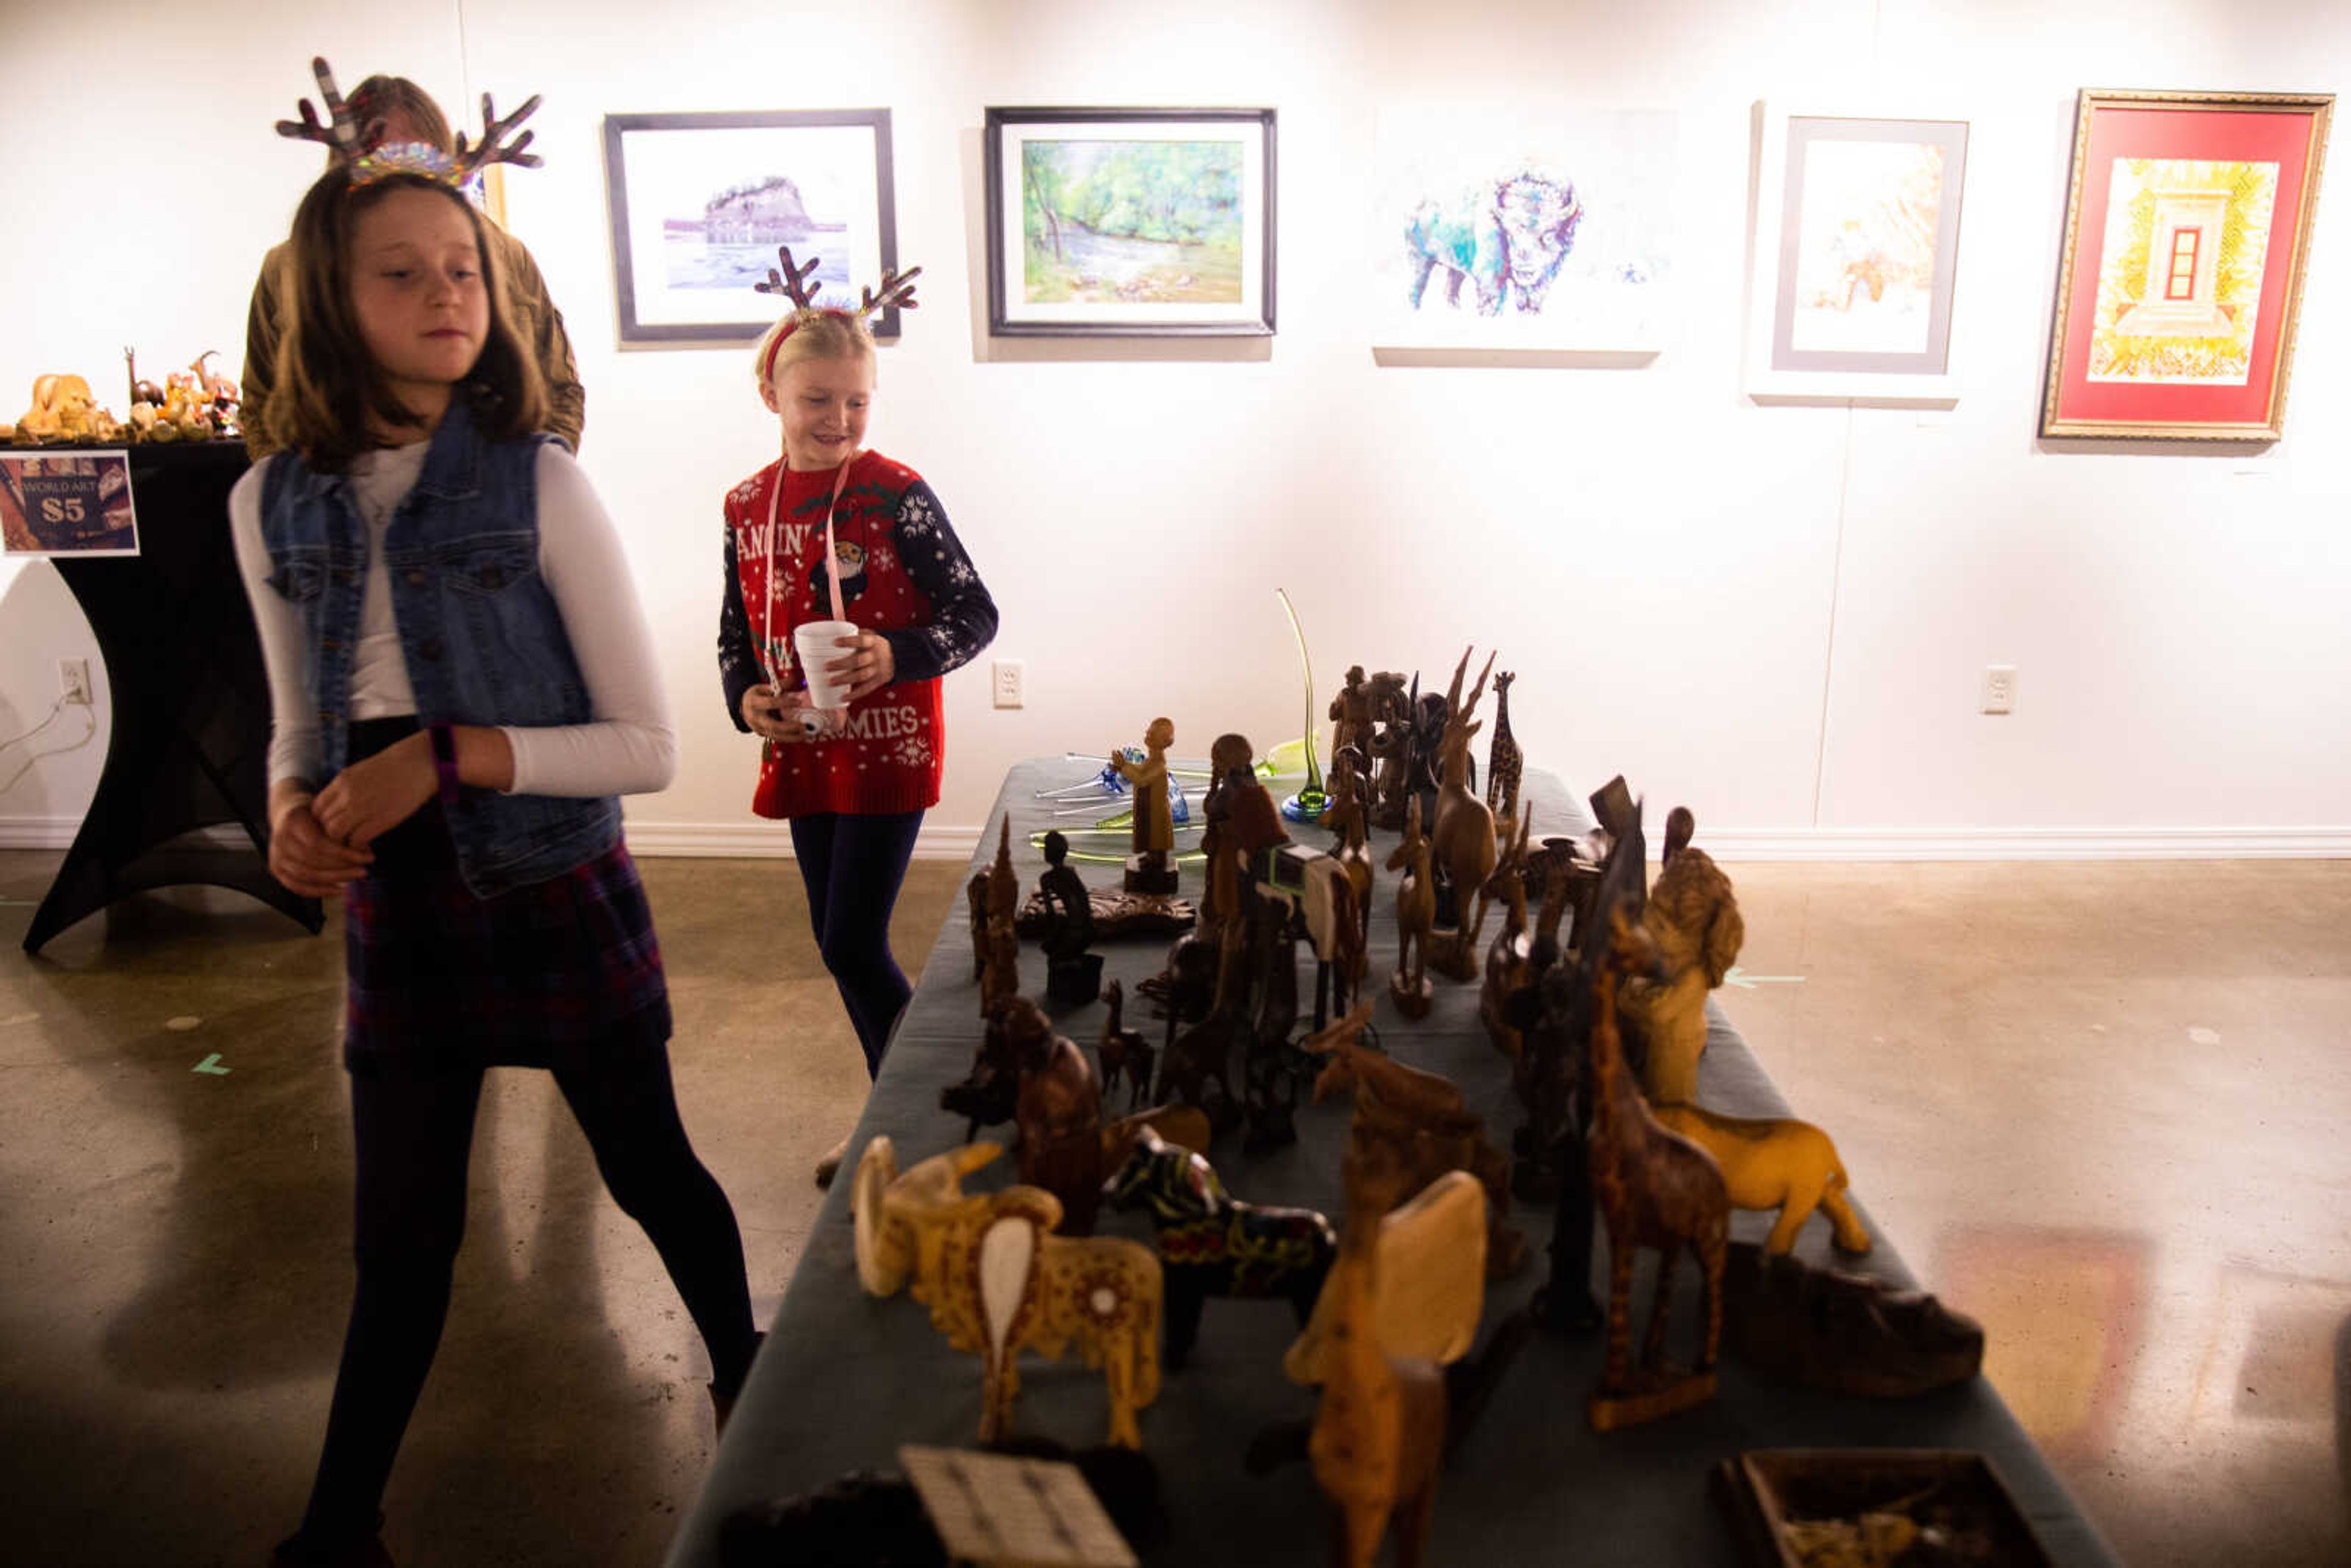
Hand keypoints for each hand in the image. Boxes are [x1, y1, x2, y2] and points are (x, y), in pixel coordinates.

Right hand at [267, 795, 373, 896]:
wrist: (288, 814)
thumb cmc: (315, 813)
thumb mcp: (327, 812)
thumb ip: (341, 828)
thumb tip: (365, 851)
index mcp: (292, 821)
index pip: (318, 843)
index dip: (343, 853)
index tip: (367, 857)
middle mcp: (280, 840)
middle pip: (312, 861)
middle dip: (341, 868)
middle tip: (364, 870)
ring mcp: (275, 856)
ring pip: (305, 875)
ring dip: (334, 879)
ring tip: (355, 877)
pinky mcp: (276, 870)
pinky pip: (297, 886)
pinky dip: (319, 891)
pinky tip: (339, 890)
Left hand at [313, 732, 435, 848]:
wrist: (419, 763)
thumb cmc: (394, 768)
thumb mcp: (361, 772)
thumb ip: (345, 789)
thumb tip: (336, 809)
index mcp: (341, 781)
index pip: (316, 809)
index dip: (322, 821)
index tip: (334, 826)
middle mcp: (346, 794)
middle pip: (322, 823)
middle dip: (330, 835)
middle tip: (344, 839)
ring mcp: (362, 807)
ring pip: (335, 834)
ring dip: (342, 842)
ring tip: (354, 844)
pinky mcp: (379, 820)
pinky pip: (356, 841)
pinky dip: (359, 847)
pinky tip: (367, 846)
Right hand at [742, 683, 816, 743]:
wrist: (743, 708)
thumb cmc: (755, 697)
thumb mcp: (763, 688)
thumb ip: (778, 685)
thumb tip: (793, 679)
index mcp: (754, 702)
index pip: (770, 703)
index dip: (785, 702)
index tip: (798, 701)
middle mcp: (755, 717)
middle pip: (772, 726)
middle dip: (789, 727)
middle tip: (803, 726)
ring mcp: (759, 728)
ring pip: (776, 736)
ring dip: (792, 737)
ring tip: (806, 734)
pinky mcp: (763, 734)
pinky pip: (777, 738)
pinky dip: (789, 739)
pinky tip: (800, 737)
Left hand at [825, 631, 894, 704]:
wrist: (898, 656)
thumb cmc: (874, 645)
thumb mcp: (868, 635)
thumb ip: (851, 635)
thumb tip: (826, 631)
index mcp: (872, 642)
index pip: (861, 640)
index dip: (847, 641)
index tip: (834, 642)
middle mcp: (876, 656)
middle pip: (858, 661)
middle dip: (841, 664)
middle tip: (826, 666)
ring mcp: (878, 670)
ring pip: (861, 676)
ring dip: (845, 679)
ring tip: (830, 682)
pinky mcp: (878, 681)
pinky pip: (866, 689)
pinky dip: (854, 695)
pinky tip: (842, 697)